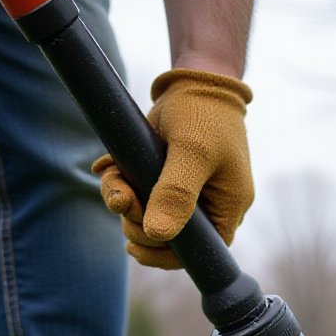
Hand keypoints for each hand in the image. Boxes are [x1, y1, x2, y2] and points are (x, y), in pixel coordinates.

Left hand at [92, 69, 253, 269]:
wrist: (196, 79)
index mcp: (226, 209)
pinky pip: (138, 194)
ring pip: (146, 216)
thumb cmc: (203, 114)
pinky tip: (109, 169)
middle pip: (166, 237)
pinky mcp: (164, 178)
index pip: (196, 252)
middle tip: (120, 197)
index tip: (133, 246)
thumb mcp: (191, 153)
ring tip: (112, 177)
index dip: (163, 256)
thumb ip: (175, 194)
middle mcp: (208, 207)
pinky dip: (120, 184)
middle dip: (135, 220)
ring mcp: (185, 193)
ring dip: (122, 200)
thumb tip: (157, 235)